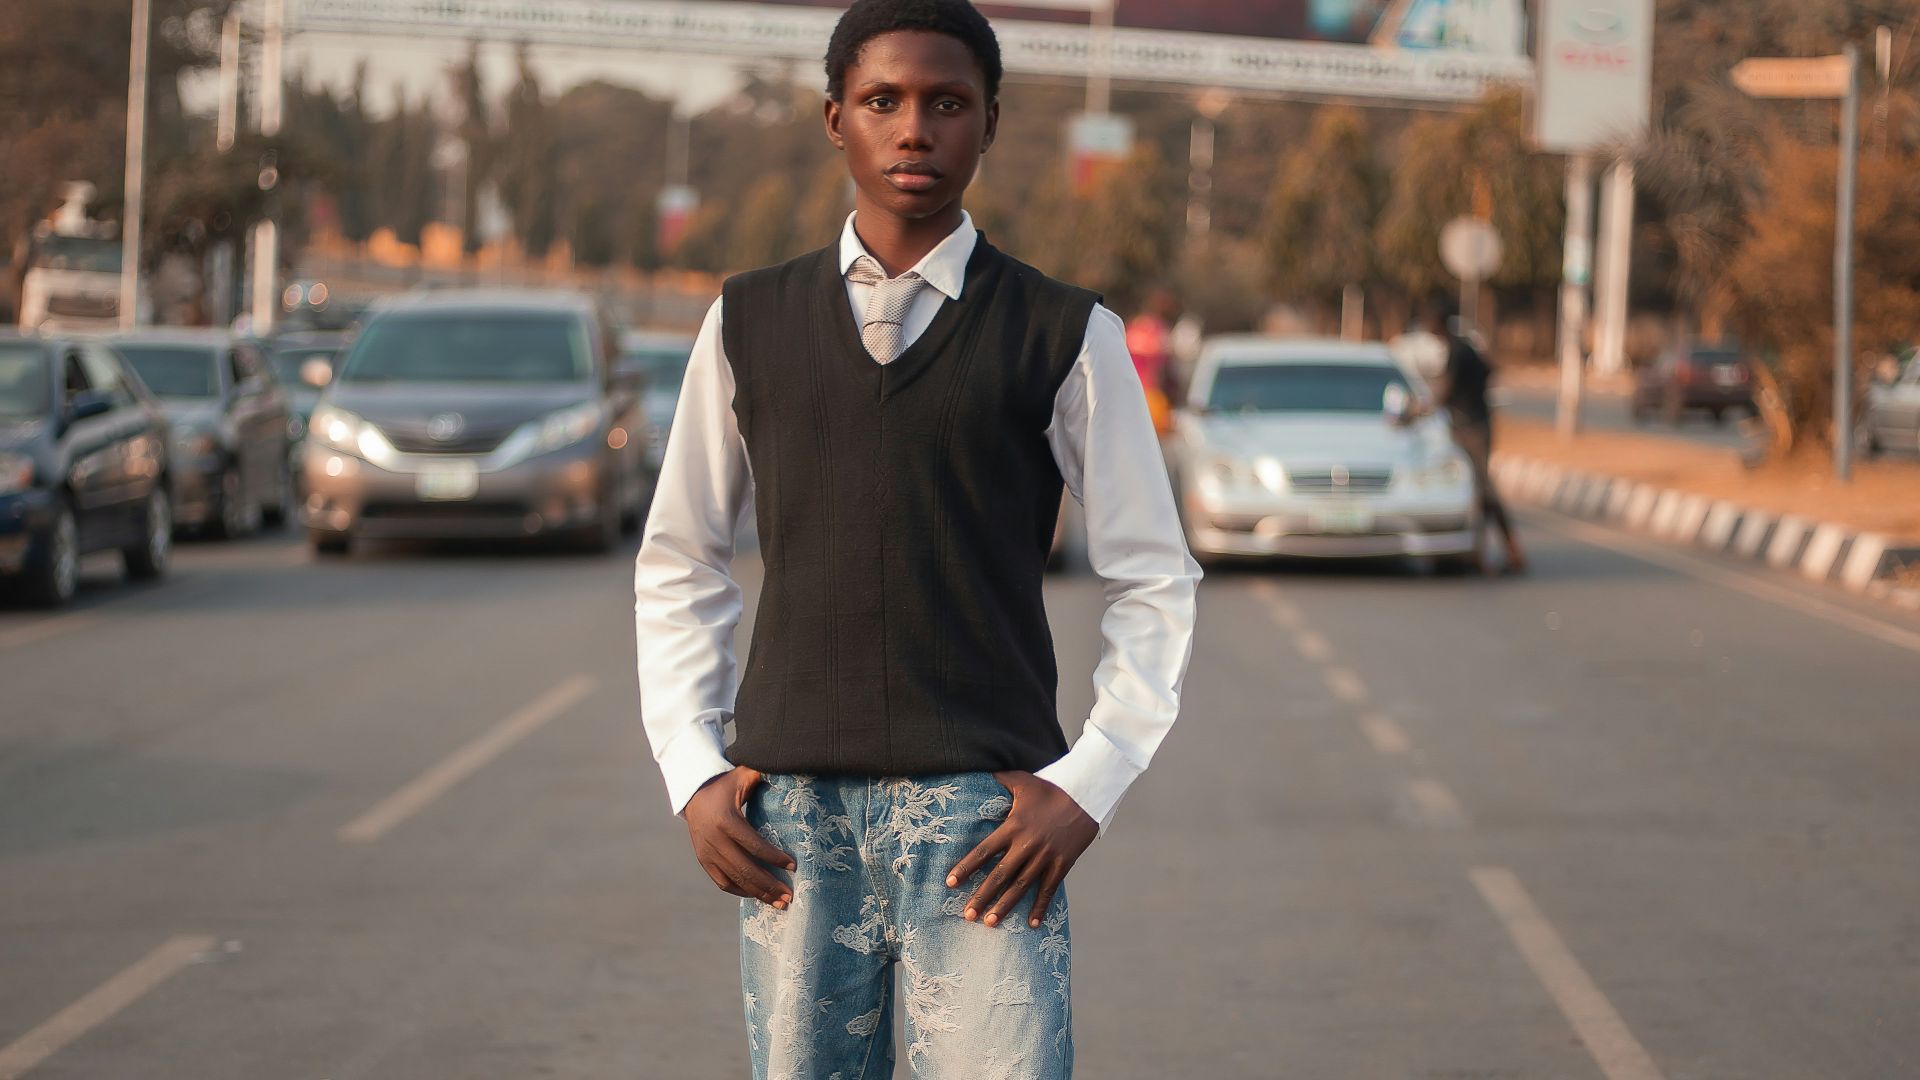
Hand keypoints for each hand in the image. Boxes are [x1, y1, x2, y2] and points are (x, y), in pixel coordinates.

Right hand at [683, 766, 795, 908]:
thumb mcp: (743, 775)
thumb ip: (763, 774)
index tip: (793, 866)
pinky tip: (758, 895)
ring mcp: (707, 852)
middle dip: (768, 885)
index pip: (753, 845)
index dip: (773, 858)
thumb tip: (791, 767)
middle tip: (789, 896)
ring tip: (779, 902)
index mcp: (726, 820)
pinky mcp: (703, 860)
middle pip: (744, 868)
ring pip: (734, 879)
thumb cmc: (726, 784)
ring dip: (757, 893)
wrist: (693, 793)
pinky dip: (740, 891)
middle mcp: (714, 839)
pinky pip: (722, 882)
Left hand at [945, 771, 1096, 929]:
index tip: (950, 883)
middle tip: (967, 914)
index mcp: (1013, 826)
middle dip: (982, 896)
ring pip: (1021, 886)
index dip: (966, 868)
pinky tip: (1032, 924)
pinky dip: (1040, 907)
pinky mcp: (1062, 864)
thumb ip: (999, 779)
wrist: (1086, 795)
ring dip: (1005, 906)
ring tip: (990, 923)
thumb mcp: (1022, 780)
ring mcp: (1045, 857)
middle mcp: (1026, 845)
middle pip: (1000, 876)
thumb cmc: (1051, 788)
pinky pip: (1049, 889)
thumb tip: (979, 772)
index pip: (983, 851)